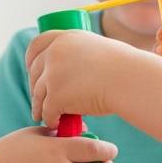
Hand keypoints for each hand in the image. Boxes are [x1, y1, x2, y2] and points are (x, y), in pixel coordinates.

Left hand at [26, 29, 140, 125]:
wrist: (130, 80)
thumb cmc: (124, 68)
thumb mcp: (97, 49)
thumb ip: (79, 55)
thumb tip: (73, 68)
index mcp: (66, 38)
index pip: (37, 45)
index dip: (32, 59)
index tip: (32, 69)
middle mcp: (55, 52)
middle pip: (35, 71)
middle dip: (35, 86)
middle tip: (40, 99)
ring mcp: (53, 74)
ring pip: (38, 94)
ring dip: (40, 106)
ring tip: (43, 116)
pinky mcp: (56, 96)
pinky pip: (47, 111)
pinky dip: (50, 119)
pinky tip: (56, 124)